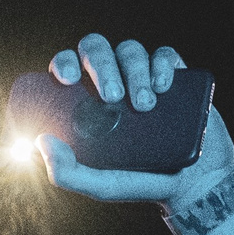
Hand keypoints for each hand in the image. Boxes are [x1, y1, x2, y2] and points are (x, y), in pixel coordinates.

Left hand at [35, 34, 233, 208]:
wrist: (192, 183)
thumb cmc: (139, 182)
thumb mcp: (100, 185)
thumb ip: (67, 174)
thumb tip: (41, 140)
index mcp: (86, 100)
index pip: (67, 66)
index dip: (63, 62)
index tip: (67, 79)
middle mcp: (112, 81)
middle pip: (97, 49)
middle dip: (102, 65)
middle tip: (112, 97)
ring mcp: (142, 76)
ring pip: (130, 50)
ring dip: (134, 71)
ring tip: (145, 105)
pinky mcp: (174, 76)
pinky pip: (165, 54)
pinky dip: (161, 64)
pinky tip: (162, 86)